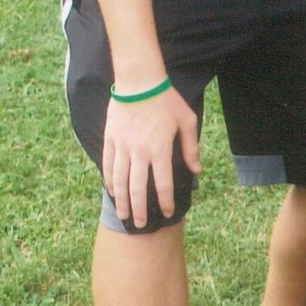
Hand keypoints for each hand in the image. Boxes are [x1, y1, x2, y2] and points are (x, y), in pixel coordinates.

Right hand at [102, 86, 200, 228]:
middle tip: (142, 224)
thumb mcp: (187, 121)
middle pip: (138, 188)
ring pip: (120, 180)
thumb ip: (191, 148)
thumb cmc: (166, 100)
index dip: (165, 201)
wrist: (139, 81)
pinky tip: (112, 192)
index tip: (168, 212)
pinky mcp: (111, 139)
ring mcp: (123, 146)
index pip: (163, 184)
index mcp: (160, 149)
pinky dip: (109, 181)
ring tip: (124, 215)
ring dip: (122, 201)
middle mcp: (140, 152)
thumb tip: (197, 169)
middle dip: (141, 209)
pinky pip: (108, 165)